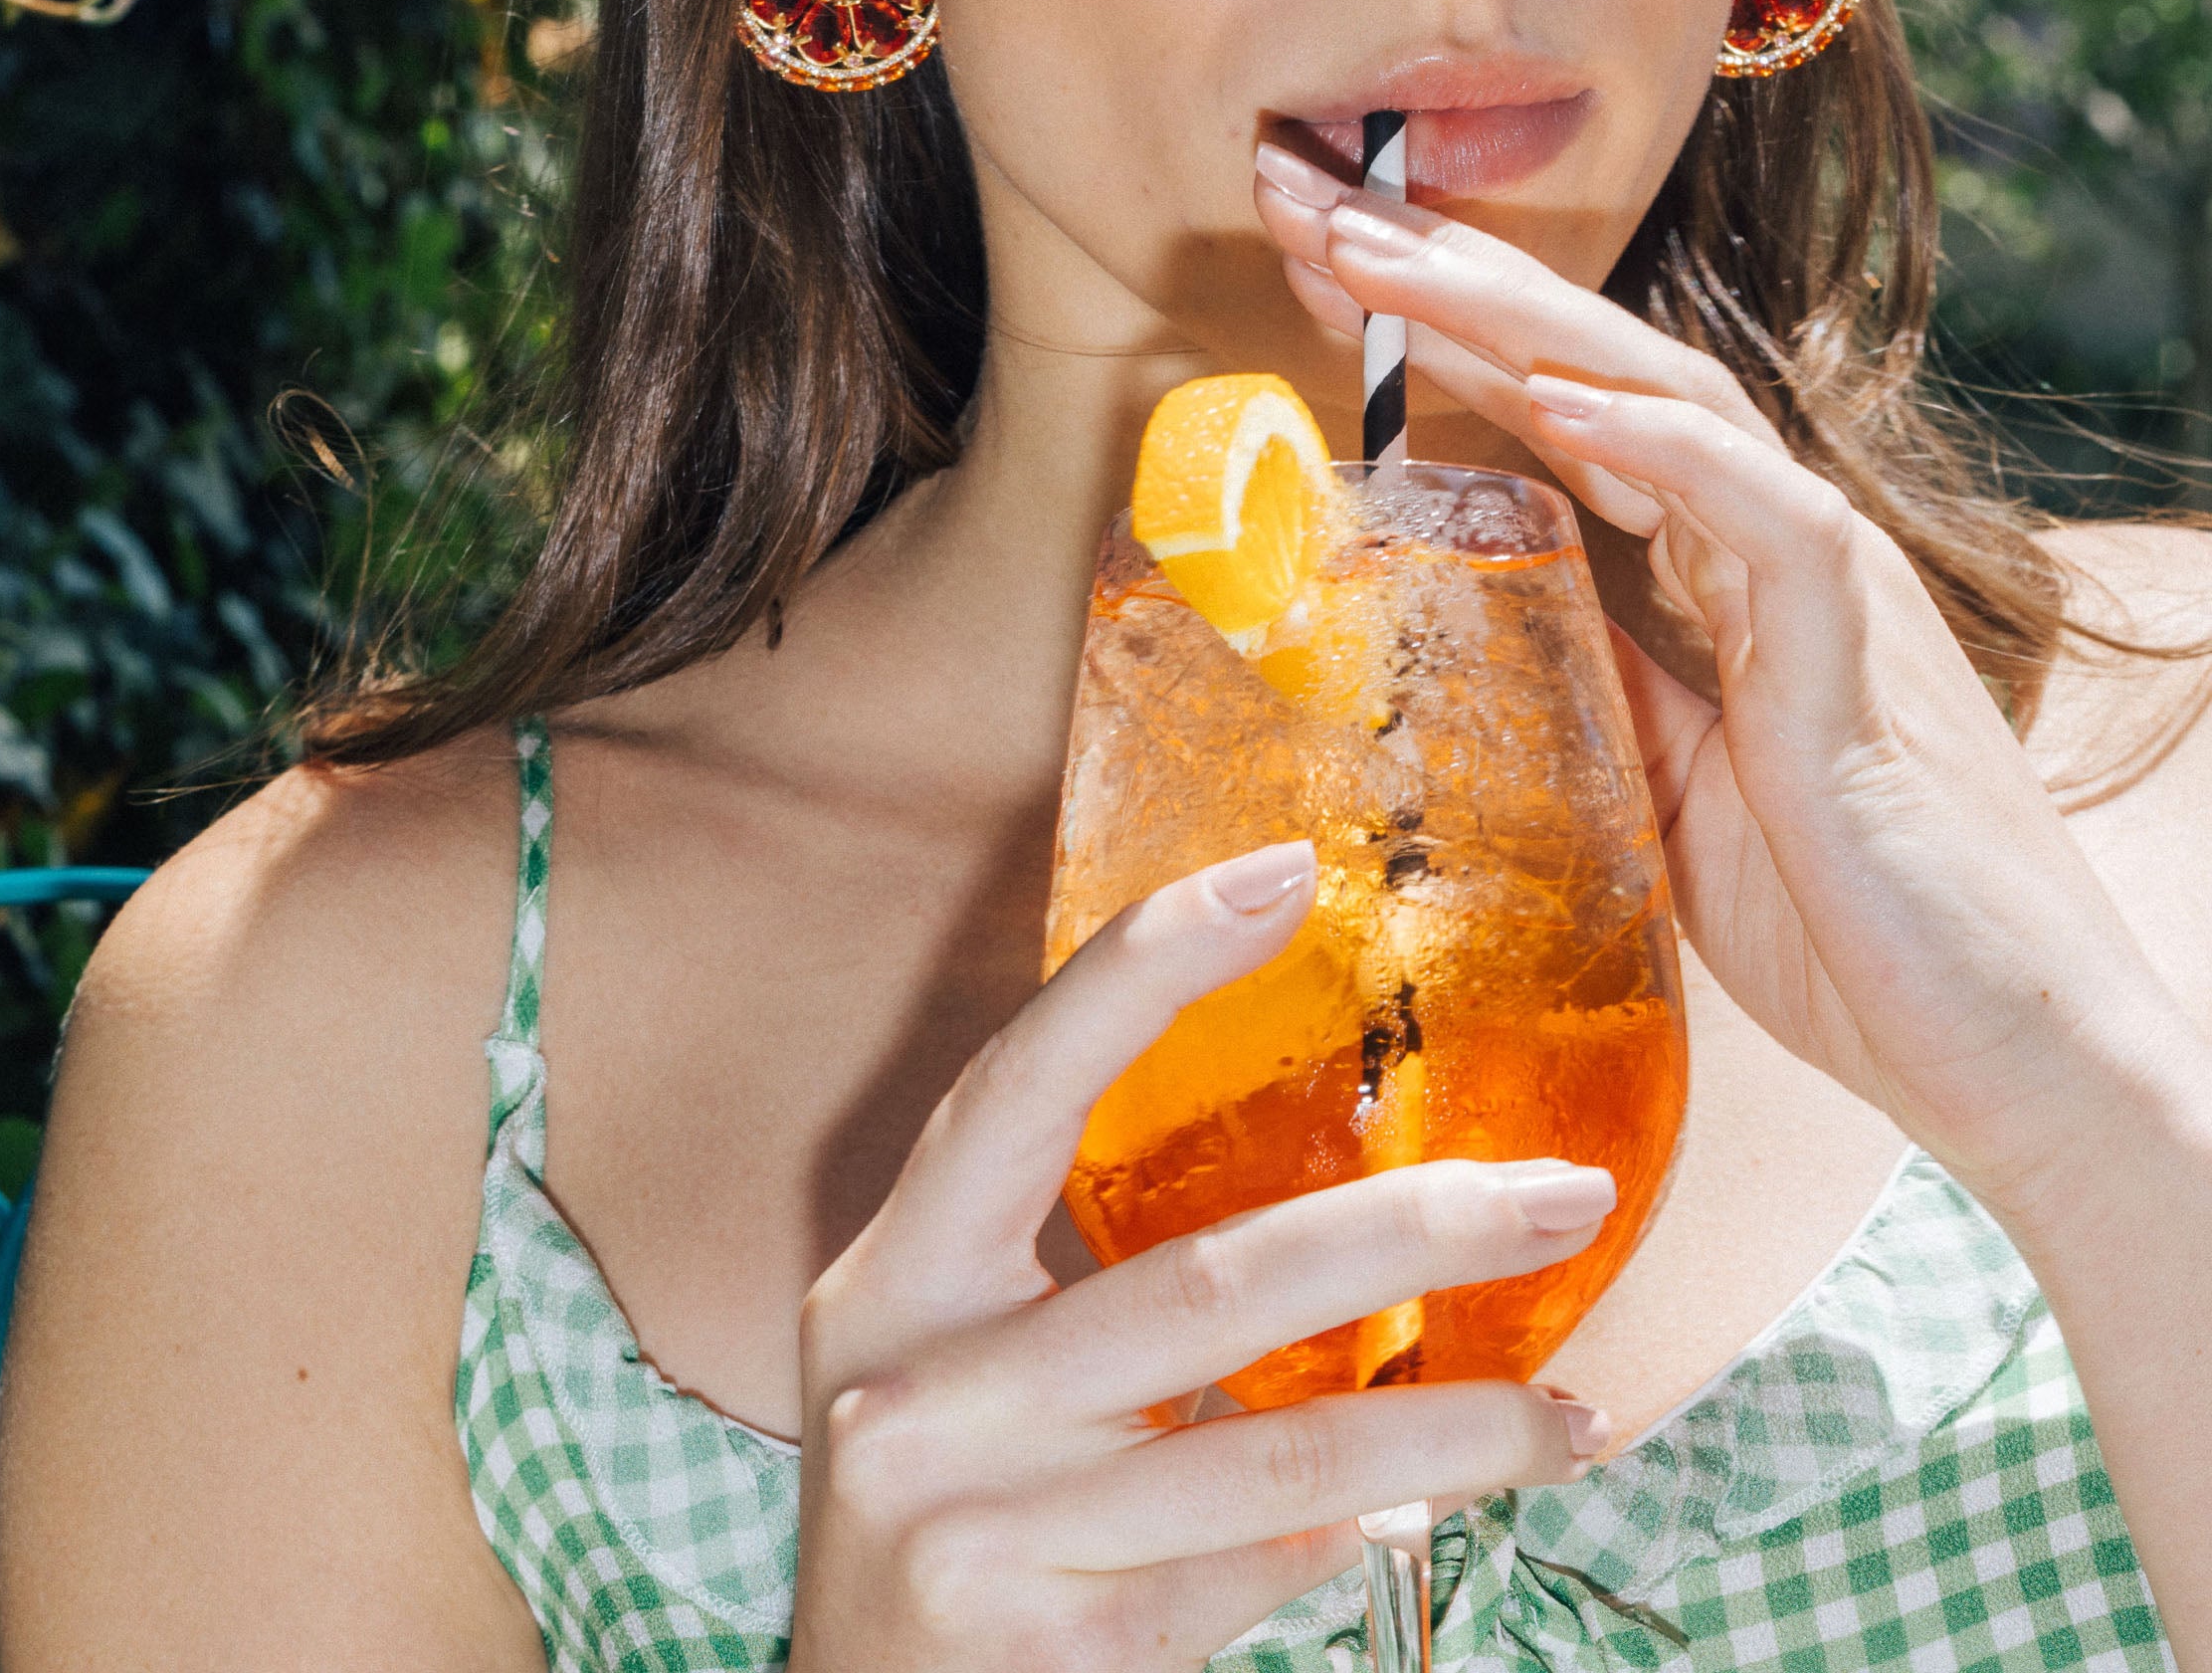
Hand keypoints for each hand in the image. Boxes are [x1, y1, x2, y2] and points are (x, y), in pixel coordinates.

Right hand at [787, 843, 1614, 1672]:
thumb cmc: (942, 1514)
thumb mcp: (956, 1368)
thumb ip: (1078, 1275)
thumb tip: (1329, 1185)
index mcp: (894, 1277)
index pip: (1018, 1083)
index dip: (1144, 969)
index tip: (1280, 873)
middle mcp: (917, 1387)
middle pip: (1209, 1281)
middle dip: (1416, 1231)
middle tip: (1564, 1194)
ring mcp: (974, 1527)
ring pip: (1275, 1458)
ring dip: (1454, 1429)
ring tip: (1573, 1414)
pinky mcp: (1041, 1652)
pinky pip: (1255, 1576)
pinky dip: (1361, 1541)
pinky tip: (1433, 1515)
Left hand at [1252, 143, 2196, 1220]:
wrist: (2017, 1060)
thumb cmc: (1846, 926)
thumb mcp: (1658, 791)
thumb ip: (1588, 689)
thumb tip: (1472, 626)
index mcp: (1709, 564)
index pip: (1550, 401)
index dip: (1426, 322)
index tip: (1301, 258)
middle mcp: (1761, 539)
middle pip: (1581, 358)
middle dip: (1434, 268)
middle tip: (1292, 186)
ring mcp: (1820, 583)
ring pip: (1657, 395)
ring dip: (1506, 314)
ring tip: (1376, 250)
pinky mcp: (1861, 657)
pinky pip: (1761, 517)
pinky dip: (1659, 445)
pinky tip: (1553, 391)